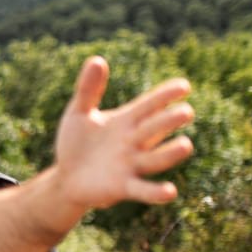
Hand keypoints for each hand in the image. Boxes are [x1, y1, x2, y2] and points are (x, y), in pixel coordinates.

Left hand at [53, 56, 194, 209]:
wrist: (66, 178)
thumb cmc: (77, 143)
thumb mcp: (78, 114)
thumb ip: (88, 90)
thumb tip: (97, 59)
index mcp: (126, 121)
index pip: (149, 105)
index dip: (165, 96)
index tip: (183, 86)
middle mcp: (134, 142)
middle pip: (155, 129)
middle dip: (168, 121)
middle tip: (186, 112)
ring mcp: (131, 165)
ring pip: (155, 159)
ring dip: (170, 153)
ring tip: (186, 145)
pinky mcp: (123, 187)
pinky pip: (143, 190)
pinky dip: (155, 192)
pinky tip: (170, 191)